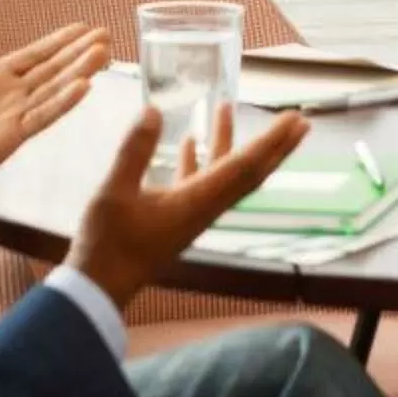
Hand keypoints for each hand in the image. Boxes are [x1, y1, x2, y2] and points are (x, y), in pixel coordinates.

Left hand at [0, 0, 108, 218]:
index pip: (33, 56)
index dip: (57, 42)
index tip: (82, 28)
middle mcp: (8, 97)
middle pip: (51, 70)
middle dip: (78, 53)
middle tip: (105, 36)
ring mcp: (12, 117)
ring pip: (53, 90)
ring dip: (78, 72)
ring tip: (103, 54)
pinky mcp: (10, 137)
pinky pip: (42, 116)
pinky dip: (63, 102)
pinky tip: (84, 86)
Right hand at [67, 101, 309, 308]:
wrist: (100, 287)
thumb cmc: (107, 244)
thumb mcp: (114, 193)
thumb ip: (135, 151)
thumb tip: (154, 110)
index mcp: (197, 201)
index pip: (244, 166)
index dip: (270, 141)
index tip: (294, 120)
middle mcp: (204, 208)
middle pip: (249, 173)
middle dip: (274, 146)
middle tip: (297, 121)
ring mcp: (192, 214)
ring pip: (224, 175)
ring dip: (231, 143)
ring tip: (226, 109)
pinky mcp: (177, 218)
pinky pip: (199, 183)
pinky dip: (201, 159)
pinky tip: (192, 141)